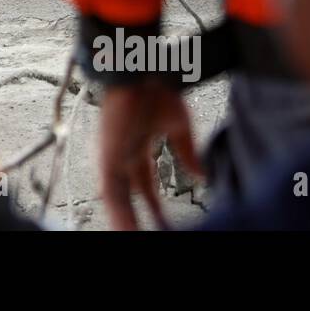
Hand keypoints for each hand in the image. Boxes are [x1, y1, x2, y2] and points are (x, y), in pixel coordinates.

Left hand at [98, 80, 202, 229]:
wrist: (143, 71)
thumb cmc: (156, 88)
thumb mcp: (178, 126)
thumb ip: (186, 152)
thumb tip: (202, 173)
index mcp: (136, 147)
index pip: (144, 185)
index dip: (153, 205)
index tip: (164, 222)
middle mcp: (122, 155)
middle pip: (129, 196)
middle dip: (139, 218)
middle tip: (155, 233)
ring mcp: (112, 157)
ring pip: (118, 200)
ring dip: (128, 221)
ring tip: (136, 239)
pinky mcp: (108, 158)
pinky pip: (112, 194)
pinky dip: (120, 214)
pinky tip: (127, 230)